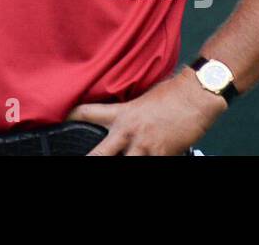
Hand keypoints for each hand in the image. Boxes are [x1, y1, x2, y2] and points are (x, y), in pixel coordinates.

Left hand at [67, 66, 226, 155]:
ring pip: (125, 165)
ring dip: (120, 164)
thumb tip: (120, 119)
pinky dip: (149, 165)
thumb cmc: (172, 93)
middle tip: (81, 162)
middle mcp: (129, 131)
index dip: (71, 117)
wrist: (196, 95)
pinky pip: (151, 166)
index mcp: (122, 113)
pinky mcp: (163, 155)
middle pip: (100, 154)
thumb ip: (128, 110)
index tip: (63, 120)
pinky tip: (148, 162)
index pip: (88, 113)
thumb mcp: (142, 98)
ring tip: (116, 165)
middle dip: (90, 161)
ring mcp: (145, 146)